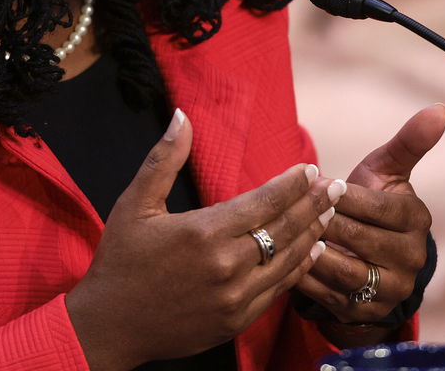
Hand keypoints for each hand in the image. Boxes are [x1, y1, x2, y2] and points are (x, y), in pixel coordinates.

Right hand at [66, 109, 336, 369]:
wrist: (110, 327)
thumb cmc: (120, 262)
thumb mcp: (135, 204)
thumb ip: (164, 159)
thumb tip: (181, 116)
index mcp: (204, 232)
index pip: (264, 201)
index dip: (291, 184)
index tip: (310, 169)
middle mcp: (226, 265)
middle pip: (284, 228)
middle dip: (313, 204)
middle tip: (335, 186)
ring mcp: (235, 297)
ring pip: (288, 260)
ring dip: (312, 234)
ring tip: (328, 213)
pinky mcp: (237, 320)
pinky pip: (278, 290)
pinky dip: (299, 268)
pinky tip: (310, 251)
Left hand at [296, 105, 444, 331]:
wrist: (364, 252)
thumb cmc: (371, 200)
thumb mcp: (386, 169)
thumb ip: (409, 141)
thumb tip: (440, 108)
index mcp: (417, 221)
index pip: (378, 208)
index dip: (345, 195)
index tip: (319, 182)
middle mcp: (412, 259)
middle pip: (358, 238)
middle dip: (323, 221)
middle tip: (295, 208)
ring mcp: (392, 289)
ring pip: (344, 270)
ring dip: (313, 251)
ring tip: (291, 233)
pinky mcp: (367, 312)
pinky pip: (330, 296)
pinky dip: (306, 278)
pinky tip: (287, 260)